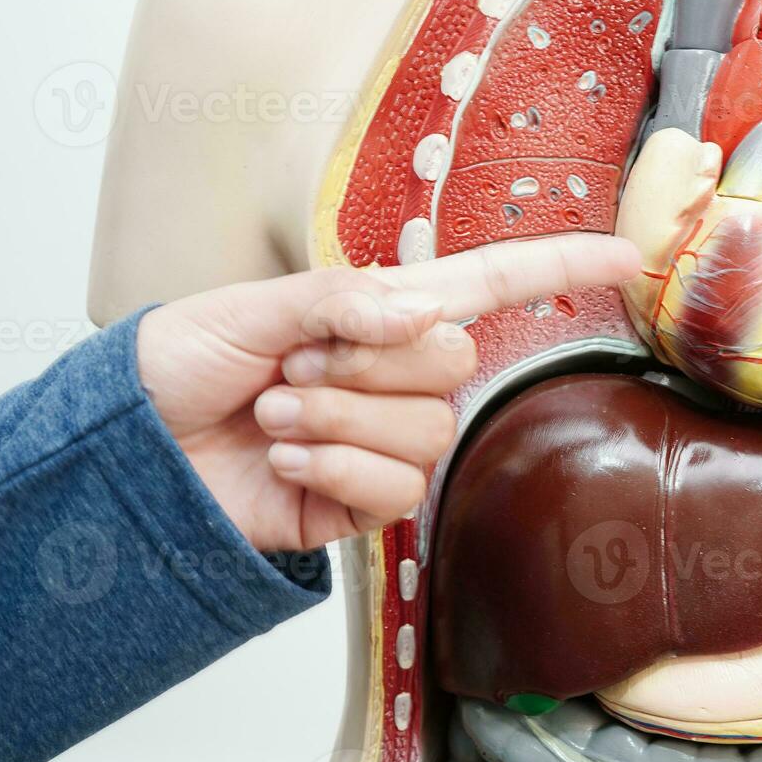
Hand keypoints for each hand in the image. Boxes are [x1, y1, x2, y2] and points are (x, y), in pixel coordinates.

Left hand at [136, 234, 640, 551]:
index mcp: (383, 313)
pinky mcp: (368, 504)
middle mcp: (399, 377)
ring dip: (335, 417)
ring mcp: (387, 442)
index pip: (493, 284)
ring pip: (424, 427)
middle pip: (453, 361)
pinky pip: (395, 487)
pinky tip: (286, 458)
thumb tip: (418, 315)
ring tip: (276, 412)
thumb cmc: (183, 365)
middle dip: (361, 361)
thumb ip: (341, 300)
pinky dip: (330, 468)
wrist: (133, 453)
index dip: (560, 269)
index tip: (628, 258)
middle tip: (292, 364)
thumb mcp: (252, 306)